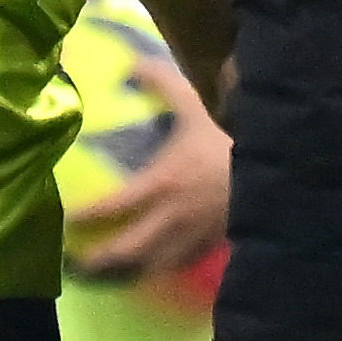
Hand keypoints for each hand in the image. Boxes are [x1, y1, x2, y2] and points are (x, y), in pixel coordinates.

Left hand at [72, 56, 231, 278]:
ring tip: (103, 277)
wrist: (277, 173)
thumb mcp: (195, 109)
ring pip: (148, 267)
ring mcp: (189, 238)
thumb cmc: (227, 142)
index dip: (84, 217)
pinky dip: (156, 271)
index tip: (64, 220)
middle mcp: (169, 219)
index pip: (111, 208)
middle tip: (73, 262)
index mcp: (160, 184)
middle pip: (125, 250)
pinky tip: (147, 272)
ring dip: (123, 274)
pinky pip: (175, 267)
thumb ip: (164, 86)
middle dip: (97, 260)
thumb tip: (133, 63)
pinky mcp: (208, 248)